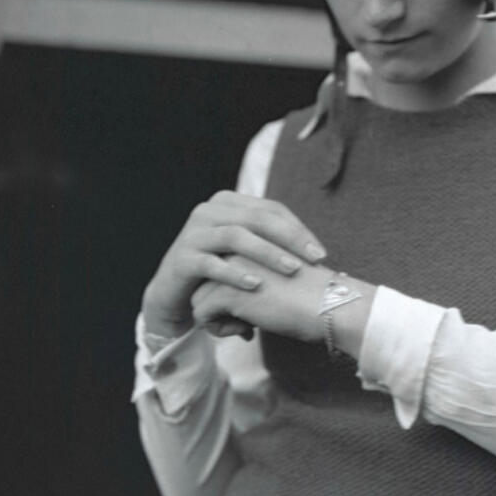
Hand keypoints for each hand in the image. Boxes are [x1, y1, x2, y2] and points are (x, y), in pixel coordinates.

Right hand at [141, 191, 326, 338]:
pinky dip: (236, 274)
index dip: (298, 228)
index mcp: (228, 203)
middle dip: (290, 238)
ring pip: (237, 237)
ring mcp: (193, 233)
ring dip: (268, 253)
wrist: (174, 292)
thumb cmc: (220, 269)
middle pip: (257, 218)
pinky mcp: (182, 258)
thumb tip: (315, 248)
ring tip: (292, 270)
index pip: (270, 209)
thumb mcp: (245, 251)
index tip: (320, 252)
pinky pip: (212, 263)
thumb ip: (270, 240)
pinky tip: (256, 285)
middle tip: (314, 259)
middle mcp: (209, 211)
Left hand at [192, 256, 376, 354]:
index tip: (255, 305)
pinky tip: (247, 331)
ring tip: (247, 326)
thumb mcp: (280, 275)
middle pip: (205, 281)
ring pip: (198, 298)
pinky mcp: (228, 290)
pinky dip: (219, 329)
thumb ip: (256, 273)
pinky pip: (201, 314)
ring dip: (218, 318)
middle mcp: (237, 247)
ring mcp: (230, 267)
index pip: (220, 266)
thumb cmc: (314, 295)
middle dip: (219, 305)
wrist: (331, 306)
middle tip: (247, 320)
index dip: (231, 289)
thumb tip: (232, 297)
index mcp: (252, 238)